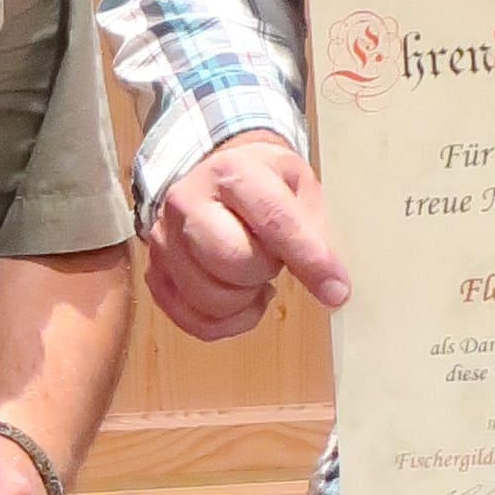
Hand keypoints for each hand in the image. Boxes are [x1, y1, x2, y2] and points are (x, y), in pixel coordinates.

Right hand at [141, 131, 347, 340]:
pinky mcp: (155, 272)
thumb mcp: (298, 188)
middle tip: (271, 258)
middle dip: (264, 271)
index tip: (338, 291)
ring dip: (245, 298)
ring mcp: (164, 239)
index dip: (308, 260)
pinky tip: (241, 300)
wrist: (216, 173)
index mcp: (232, 171)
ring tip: (252, 272)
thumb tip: (334, 291)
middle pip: (232, 261)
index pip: (273, 222)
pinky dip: (226, 323)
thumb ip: (315, 234)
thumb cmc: (265, 184)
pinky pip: (193, 320)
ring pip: (211, 298)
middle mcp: (187, 201)